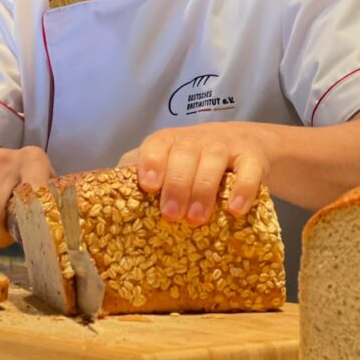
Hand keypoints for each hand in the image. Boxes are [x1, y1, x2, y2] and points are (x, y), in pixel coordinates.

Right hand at [0, 146, 54, 246]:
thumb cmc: (20, 186)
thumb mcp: (41, 188)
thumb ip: (50, 204)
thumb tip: (62, 235)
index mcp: (33, 158)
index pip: (35, 195)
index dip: (35, 221)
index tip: (36, 234)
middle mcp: (5, 158)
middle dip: (0, 234)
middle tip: (8, 237)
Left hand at [119, 124, 270, 225]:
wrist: (246, 144)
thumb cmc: (193, 161)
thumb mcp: (166, 163)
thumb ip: (138, 173)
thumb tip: (105, 198)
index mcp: (169, 142)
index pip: (157, 144)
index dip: (151, 163)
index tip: (148, 186)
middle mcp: (196, 140)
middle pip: (184, 155)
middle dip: (177, 185)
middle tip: (172, 216)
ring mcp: (226, 147)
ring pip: (213, 160)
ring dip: (203, 189)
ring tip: (197, 218)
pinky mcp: (253, 158)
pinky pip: (249, 170)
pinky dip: (243, 188)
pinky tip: (235, 209)